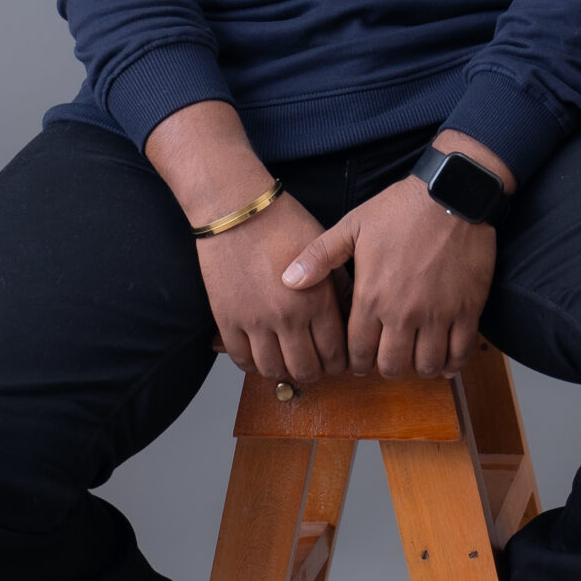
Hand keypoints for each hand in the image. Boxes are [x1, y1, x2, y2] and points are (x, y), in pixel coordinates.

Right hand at [196, 191, 346, 387]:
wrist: (237, 209)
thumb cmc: (283, 223)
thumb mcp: (325, 251)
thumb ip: (339, 286)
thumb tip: (353, 315)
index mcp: (317, 299)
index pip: (336, 353)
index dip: (339, 363)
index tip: (337, 359)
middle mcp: (288, 316)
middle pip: (307, 369)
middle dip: (315, 371)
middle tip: (314, 364)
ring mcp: (255, 320)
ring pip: (274, 370)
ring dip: (284, 371)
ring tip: (287, 360)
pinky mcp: (227, 319)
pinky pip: (242, 360)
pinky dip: (253, 364)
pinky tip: (261, 354)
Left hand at [281, 175, 495, 378]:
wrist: (452, 193)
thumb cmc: (400, 209)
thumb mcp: (352, 226)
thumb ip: (319, 257)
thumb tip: (288, 280)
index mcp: (371, 296)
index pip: (358, 352)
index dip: (356, 363)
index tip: (360, 359)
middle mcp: (403, 312)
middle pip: (391, 366)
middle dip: (385, 368)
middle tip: (387, 358)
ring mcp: (438, 313)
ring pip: (426, 365)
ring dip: (418, 368)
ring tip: (415, 358)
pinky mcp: (467, 309)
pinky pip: (460, 352)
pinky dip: (452, 364)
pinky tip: (444, 361)